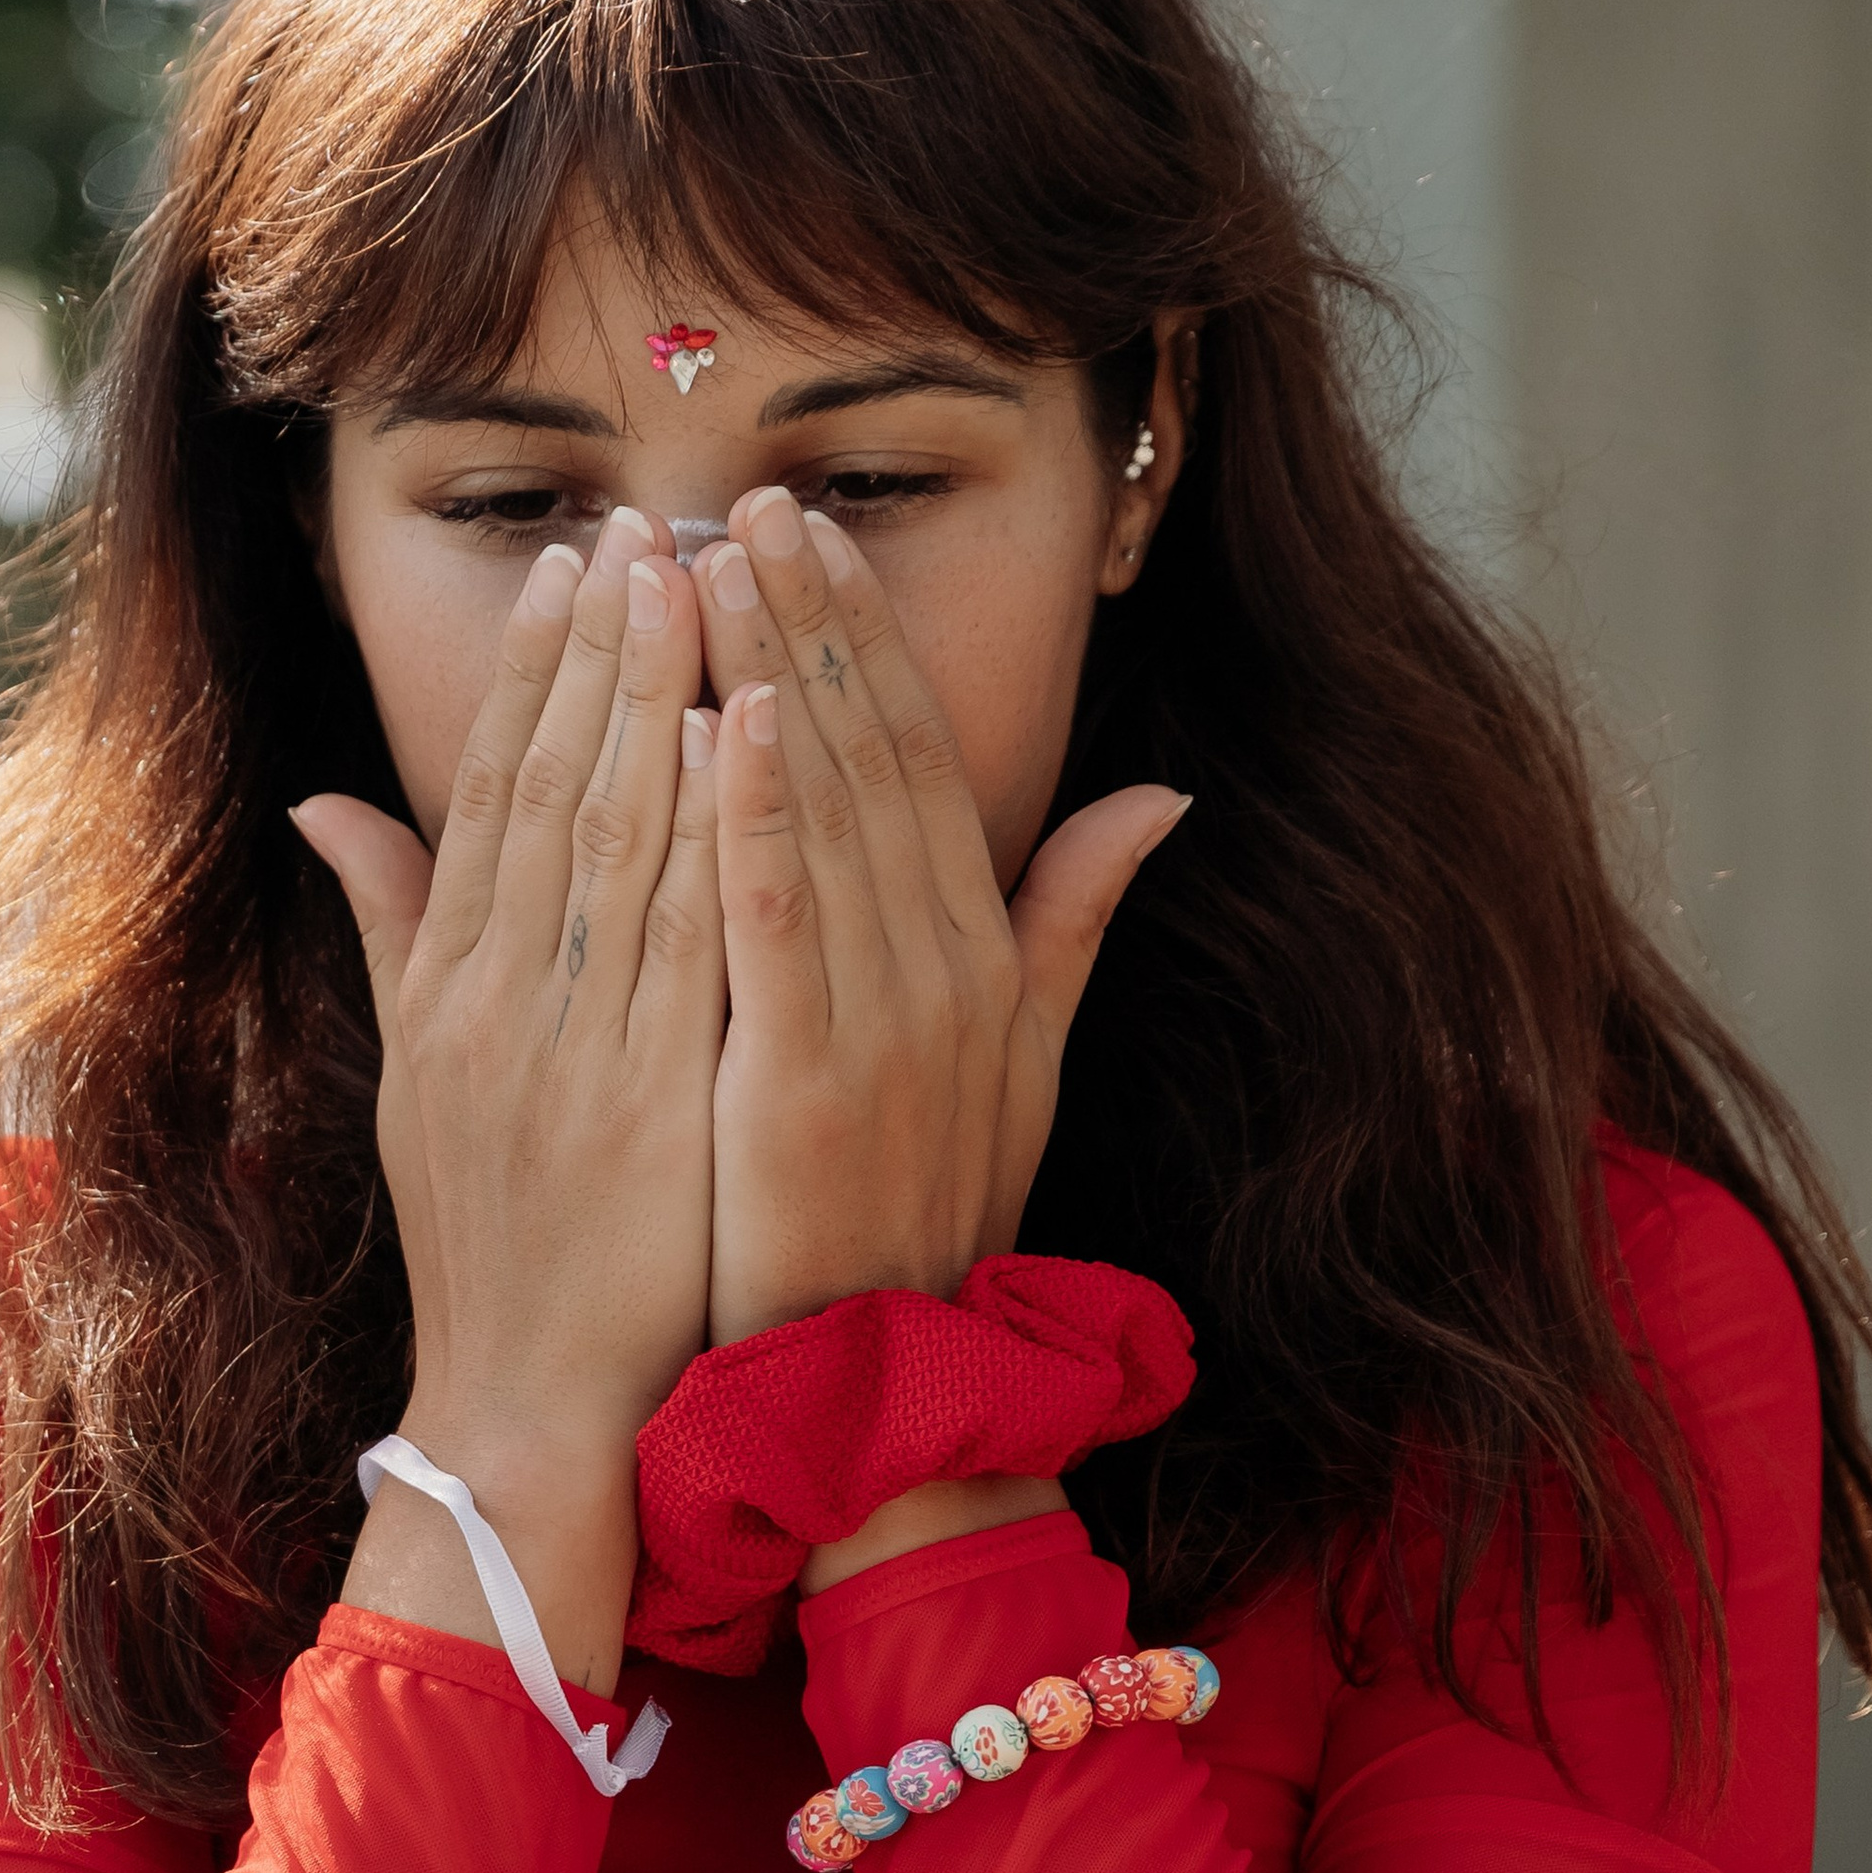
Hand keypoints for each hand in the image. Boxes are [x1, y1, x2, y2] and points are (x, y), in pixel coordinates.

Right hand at [292, 508, 722, 1684]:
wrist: (530, 1401)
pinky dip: (709, 833)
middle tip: (648, 526)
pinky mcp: (651, 1101)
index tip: (579, 565)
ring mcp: (574, 1049)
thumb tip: (326, 805)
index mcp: (451, 985)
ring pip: (616, 840)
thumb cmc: (493, 1242)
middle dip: (602, 649)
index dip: (536, 670)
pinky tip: (740, 738)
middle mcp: (501, 999)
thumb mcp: (419, 1078)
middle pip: (553, 788)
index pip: (494, 791)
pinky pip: (685, 941)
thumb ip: (392, 930)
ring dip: (657, 701)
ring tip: (697, 584)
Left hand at [689, 490, 1187, 1349]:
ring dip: (769, 676)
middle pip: (873, 759)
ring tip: (709, 563)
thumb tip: (1162, 799)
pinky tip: (721, 722)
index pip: (922, 760)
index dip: (863, 637)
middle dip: (807, 619)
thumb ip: (1076, 920)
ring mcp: (883, 1026)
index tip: (806, 531)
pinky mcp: (807, 1082)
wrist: (895, 1373)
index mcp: (982, 958)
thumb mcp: (1028, 1063)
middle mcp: (946, 974)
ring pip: (826, 816)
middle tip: (743, 499)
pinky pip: (781, 926)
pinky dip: (756, 820)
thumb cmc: (936, 1214)